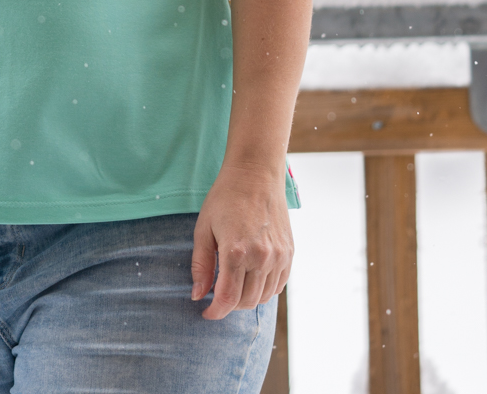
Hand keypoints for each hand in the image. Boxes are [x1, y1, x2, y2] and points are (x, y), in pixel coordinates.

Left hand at [191, 162, 293, 318]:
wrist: (255, 173)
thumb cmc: (225, 197)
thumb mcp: (204, 228)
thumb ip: (201, 265)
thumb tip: (198, 295)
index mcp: (236, 252)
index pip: (227, 299)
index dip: (215, 312)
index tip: (206, 313)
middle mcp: (261, 257)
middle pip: (246, 302)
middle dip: (229, 305)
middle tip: (217, 293)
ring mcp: (278, 256)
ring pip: (263, 297)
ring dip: (246, 298)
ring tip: (233, 284)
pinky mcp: (289, 252)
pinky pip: (278, 285)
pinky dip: (264, 289)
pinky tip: (252, 277)